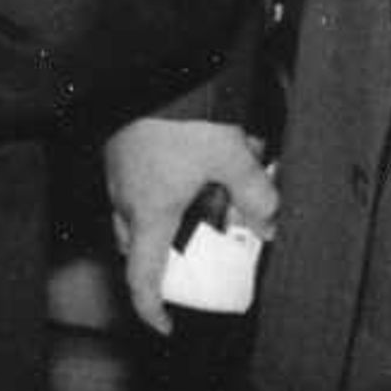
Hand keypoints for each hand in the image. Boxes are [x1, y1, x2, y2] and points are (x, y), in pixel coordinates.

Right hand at [101, 117, 277, 333]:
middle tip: (201, 245)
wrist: (154, 65)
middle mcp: (126, 199)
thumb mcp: (232, 156)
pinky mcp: (121, 147)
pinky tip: (201, 154)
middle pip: (140, 245)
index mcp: (148, 214)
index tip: (164, 325)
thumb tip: (272, 224)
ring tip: (214, 183)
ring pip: (141, 210)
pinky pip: (141, 180)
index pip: (141, 278)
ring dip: (173, 209)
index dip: (151, 308)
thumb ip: (256, 194)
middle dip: (169, 251)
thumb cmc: (182, 114)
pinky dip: (167, 181)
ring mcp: (118, 172)